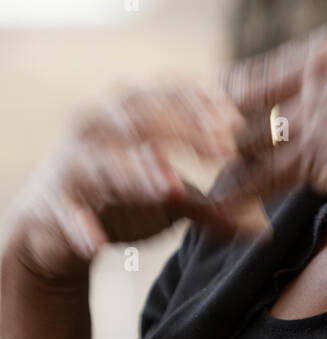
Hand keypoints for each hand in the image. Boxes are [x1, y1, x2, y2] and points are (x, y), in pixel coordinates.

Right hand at [3, 83, 248, 288]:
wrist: (54, 226)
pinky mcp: (50, 201)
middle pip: (138, 116)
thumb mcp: (171, 199)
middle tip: (221, 153)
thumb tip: (263, 227)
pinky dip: (80, 225)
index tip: (236, 126)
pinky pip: (64, 210)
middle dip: (182, 131)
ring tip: (170, 189)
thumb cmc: (121, 196)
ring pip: (101, 159)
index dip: (202, 105)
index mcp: (129, 112)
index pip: (167, 94)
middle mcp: (97, 125)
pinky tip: (97, 245)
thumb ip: (213, 205)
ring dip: (136, 171)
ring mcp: (71, 162)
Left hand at [214, 12, 326, 203]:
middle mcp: (325, 65)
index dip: (265, 81)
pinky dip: (240, 190)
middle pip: (262, 88)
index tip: (244, 90)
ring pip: (258, 132)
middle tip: (207, 124)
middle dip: (233, 110)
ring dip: (232, 152)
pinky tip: (218, 200)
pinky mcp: (312, 154)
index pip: (292, 59)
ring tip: (205, 164)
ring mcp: (314, 109)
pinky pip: (265, 174)